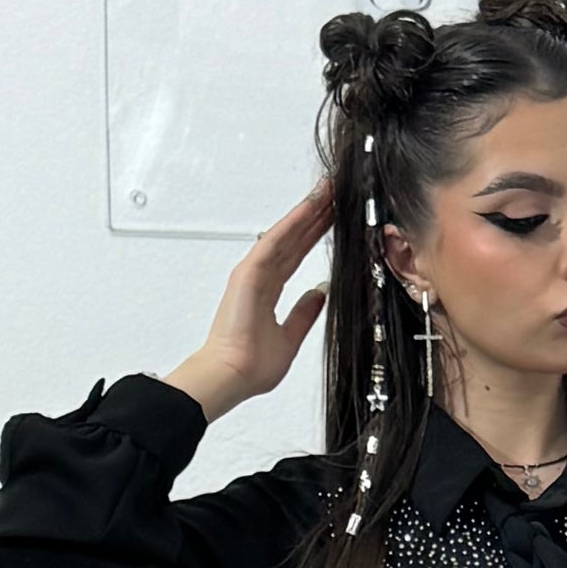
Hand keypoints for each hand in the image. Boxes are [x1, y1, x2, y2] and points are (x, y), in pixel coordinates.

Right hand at [163, 175, 335, 421]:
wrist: (232, 376)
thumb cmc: (251, 366)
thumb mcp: (290, 338)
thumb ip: (304, 314)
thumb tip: (320, 294)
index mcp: (267, 291)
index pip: (296, 255)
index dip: (314, 235)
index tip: (333, 218)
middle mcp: (259, 277)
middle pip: (292, 239)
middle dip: (314, 216)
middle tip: (334, 193)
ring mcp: (253, 273)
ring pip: (285, 234)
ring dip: (306, 211)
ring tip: (327, 191)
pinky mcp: (249, 273)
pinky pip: (274, 242)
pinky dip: (292, 224)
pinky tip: (309, 207)